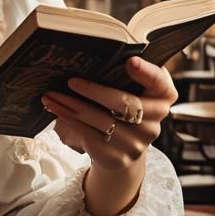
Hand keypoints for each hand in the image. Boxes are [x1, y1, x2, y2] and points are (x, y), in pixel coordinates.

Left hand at [41, 56, 176, 171]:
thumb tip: (92, 57)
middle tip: (70, 81)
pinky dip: (71, 121)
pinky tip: (57, 111)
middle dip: (95, 91)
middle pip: (126, 104)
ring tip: (51, 96)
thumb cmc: (119, 109)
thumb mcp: (128, 91)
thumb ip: (122, 76)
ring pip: (102, 121)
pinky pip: (91, 136)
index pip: (162, 85)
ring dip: (72, 106)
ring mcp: (137, 144)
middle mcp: (154, 124)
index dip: (149, 73)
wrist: (118, 149)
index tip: (131, 61)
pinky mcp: (118, 158)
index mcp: (161, 100)